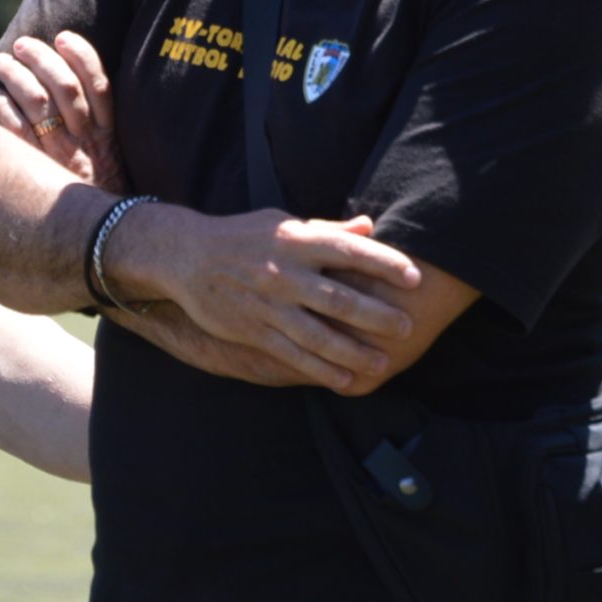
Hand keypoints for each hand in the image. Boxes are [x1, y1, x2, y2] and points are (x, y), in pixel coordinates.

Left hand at [0, 31, 124, 193]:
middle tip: (20, 46)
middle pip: (64, 88)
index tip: (62, 36)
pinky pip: (17, 135)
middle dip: (40, 60)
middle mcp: (86, 144)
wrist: (98, 249)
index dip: (81, 56)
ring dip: (16, 78)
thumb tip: (69, 87)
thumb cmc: (100, 202)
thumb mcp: (110, 164)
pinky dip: (4, 111)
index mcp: (108, 136)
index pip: (99, 85)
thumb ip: (98, 131)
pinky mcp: (37, 175)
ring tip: (2, 64)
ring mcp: (60, 159)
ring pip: (39, 105)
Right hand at [106, 204, 421, 391]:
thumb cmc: (242, 235)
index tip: (414, 276)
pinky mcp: (255, 330)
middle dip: (375, 315)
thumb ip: (327, 230)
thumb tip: (370, 226)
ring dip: (352, 352)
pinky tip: (344, 379)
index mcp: (296, 240)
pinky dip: (320, 369)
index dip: (384, 263)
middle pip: (339, 298)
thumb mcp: (282, 223)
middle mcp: (285, 273)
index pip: (348, 250)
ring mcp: (269, 305)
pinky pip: (293, 354)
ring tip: (381, 364)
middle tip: (405, 328)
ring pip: (318, 334)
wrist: (186, 256)